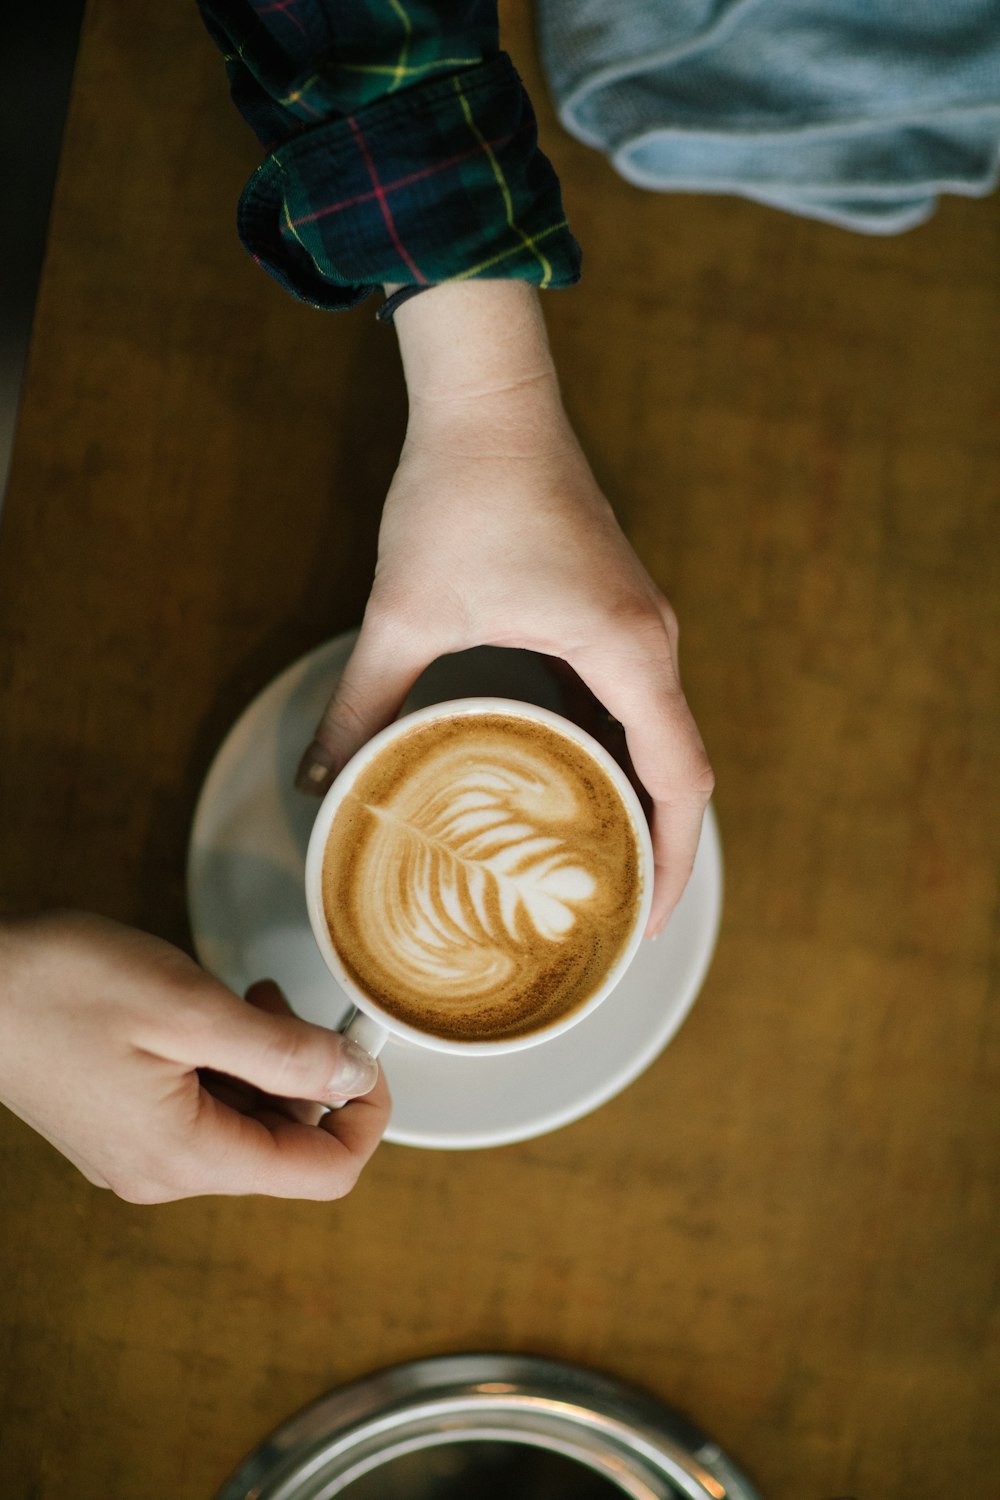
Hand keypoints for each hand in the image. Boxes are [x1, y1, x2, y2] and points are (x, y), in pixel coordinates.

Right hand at [0, 911, 388, 1201]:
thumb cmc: (61, 985)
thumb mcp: (190, 1008)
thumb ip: (283, 1051)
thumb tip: (355, 1077)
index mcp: (186, 1155)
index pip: (323, 1174)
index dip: (364, 1115)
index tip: (364, 1053)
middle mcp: (164, 1172)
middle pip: (286, 1144)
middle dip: (307, 1073)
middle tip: (280, 1002)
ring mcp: (139, 1152)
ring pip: (247, 1121)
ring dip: (265, 1061)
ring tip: (242, 998)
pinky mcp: (122, 1125)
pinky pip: (205, 1107)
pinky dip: (225, 1062)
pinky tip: (206, 1013)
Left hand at [297, 283, 712, 935]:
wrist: (490, 397)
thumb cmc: (462, 491)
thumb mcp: (406, 612)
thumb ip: (362, 704)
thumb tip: (321, 781)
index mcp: (626, 650)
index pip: (682, 779)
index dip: (676, 860)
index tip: (650, 922)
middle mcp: (653, 641)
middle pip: (682, 769)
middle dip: (658, 847)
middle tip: (613, 915)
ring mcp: (641, 624)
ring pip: (662, 737)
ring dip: (641, 802)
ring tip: (597, 867)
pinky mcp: (618, 610)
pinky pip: (638, 703)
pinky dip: (621, 756)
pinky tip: (577, 787)